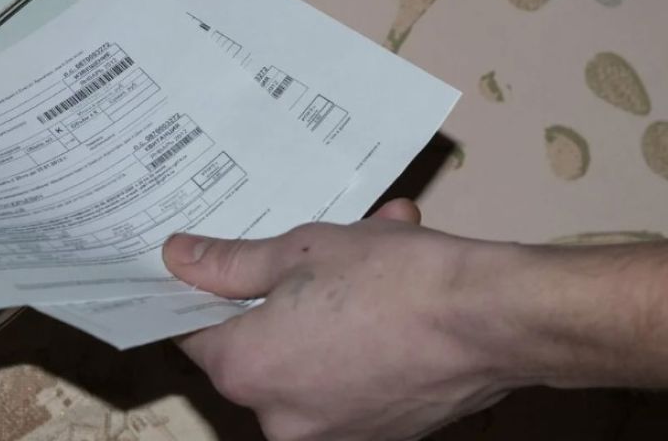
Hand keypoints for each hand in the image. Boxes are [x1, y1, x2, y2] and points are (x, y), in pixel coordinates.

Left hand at [166, 200, 667, 439]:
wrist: (491, 318)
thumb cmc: (391, 275)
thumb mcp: (300, 248)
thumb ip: (228, 262)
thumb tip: (176, 257)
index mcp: (245, 370)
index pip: (195, 331)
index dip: (206, 291)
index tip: (224, 260)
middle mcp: (279, 419)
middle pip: (257, 347)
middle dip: (285, 291)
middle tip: (316, 246)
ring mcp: (333, 434)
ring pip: (312, 355)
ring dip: (332, 306)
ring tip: (374, 244)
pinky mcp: (380, 434)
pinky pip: (352, 376)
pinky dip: (363, 337)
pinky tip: (399, 286)